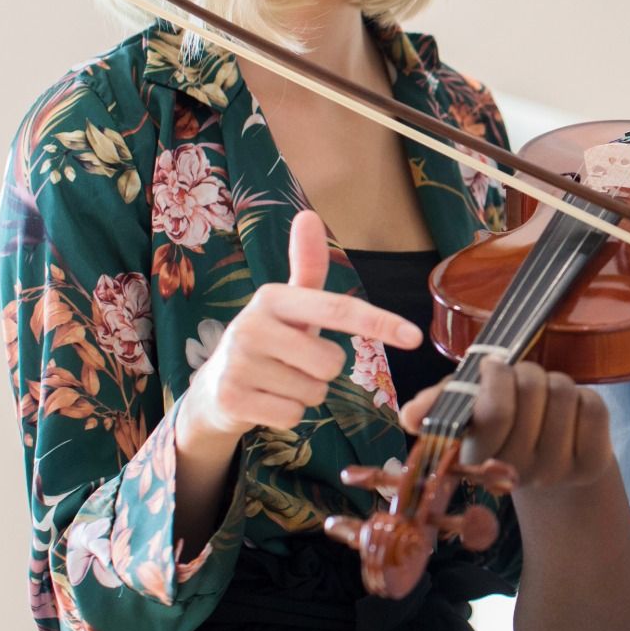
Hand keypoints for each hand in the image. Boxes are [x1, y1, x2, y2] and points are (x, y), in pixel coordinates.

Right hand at [177, 210, 422, 447]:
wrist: (215, 387)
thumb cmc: (269, 340)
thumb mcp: (290, 304)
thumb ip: (307, 264)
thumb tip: (308, 214)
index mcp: (272, 298)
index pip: (338, 309)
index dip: (380, 322)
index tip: (414, 337)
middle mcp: (250, 325)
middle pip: (331, 362)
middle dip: (324, 371)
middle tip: (296, 363)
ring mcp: (238, 363)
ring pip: (314, 392)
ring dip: (306, 393)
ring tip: (278, 380)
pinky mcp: (232, 399)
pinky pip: (294, 416)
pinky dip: (289, 414)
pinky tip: (266, 401)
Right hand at [398, 359, 612, 495]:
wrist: (551, 462)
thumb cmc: (504, 426)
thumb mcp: (468, 413)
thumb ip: (439, 405)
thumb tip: (409, 415)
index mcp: (478, 459)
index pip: (494, 411)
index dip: (496, 376)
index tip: (493, 366)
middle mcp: (517, 472)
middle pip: (531, 390)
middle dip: (526, 372)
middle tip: (523, 379)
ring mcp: (557, 471)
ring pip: (563, 393)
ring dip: (555, 383)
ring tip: (545, 397)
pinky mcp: (592, 463)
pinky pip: (592, 408)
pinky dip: (584, 396)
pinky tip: (572, 411)